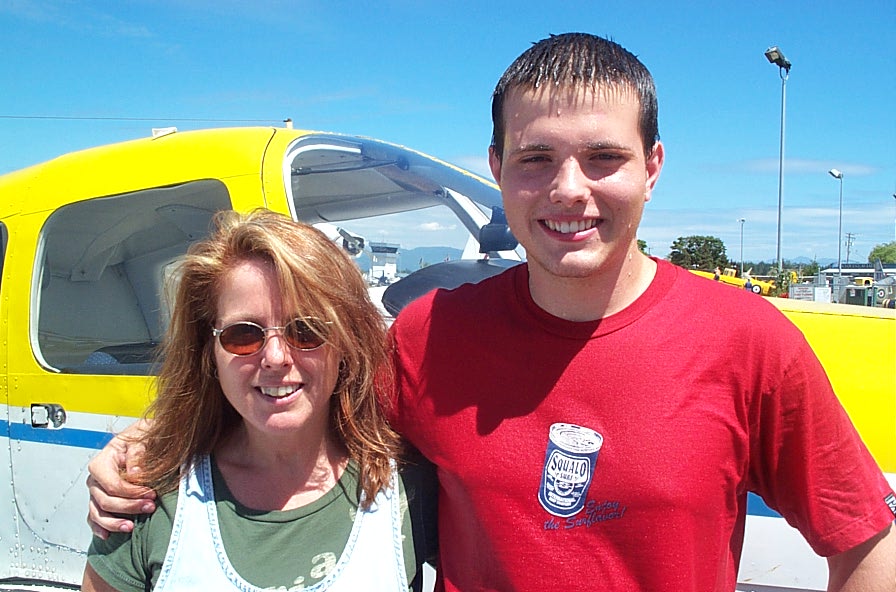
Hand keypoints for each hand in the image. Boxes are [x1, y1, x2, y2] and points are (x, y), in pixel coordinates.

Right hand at [86, 420, 155, 538]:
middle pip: (105, 500)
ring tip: (131, 527)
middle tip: (150, 507)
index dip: (131, 493)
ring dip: (114, 522)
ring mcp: (96, 491)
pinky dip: (99, 527)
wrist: (147, 437)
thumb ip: (137, 453)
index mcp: (104, 460)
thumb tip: (135, 473)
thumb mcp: (143, 436)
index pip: (111, 484)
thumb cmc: (144, 436)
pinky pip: (94, 517)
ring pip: (98, 512)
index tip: (150, 494)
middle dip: (128, 507)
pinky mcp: (101, 500)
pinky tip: (107, 535)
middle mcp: (96, 478)